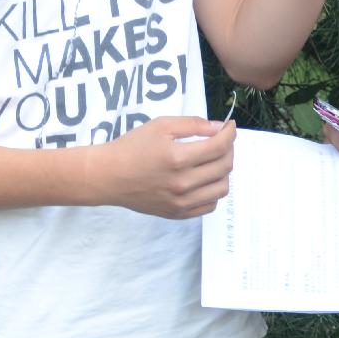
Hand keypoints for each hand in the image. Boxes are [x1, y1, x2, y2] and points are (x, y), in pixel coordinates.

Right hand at [93, 116, 235, 218]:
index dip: (229, 134)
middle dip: (229, 149)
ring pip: (221, 188)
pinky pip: (209, 205)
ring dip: (224, 172)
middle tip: (221, 141)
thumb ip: (192, 124)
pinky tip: (205, 179)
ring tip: (214, 161)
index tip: (229, 126)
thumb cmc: (132, 147)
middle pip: (224, 167)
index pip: (219, 147)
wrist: (108, 176)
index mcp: (177, 158)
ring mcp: (181, 201)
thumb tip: (218, 128)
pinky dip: (213, 191)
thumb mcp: (160, 125)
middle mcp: (182, 183)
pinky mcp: (177, 213)